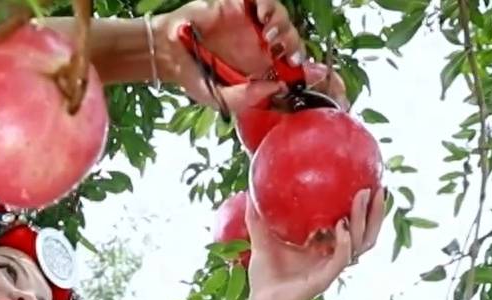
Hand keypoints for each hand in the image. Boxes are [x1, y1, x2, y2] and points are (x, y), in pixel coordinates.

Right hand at [156, 0, 347, 113]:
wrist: (169, 53)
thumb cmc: (196, 76)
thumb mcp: (221, 98)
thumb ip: (248, 97)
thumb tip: (276, 87)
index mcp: (262, 70)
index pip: (294, 70)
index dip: (311, 73)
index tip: (321, 77)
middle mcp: (261, 46)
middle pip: (294, 42)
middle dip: (298, 49)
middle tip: (290, 58)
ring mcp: (253, 24)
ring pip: (284, 20)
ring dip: (284, 29)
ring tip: (270, 38)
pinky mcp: (242, 5)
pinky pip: (266, 0)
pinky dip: (269, 6)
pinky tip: (261, 18)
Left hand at [244, 186, 386, 299]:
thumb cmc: (264, 276)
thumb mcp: (262, 239)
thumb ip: (257, 217)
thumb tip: (249, 191)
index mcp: (324, 248)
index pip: (352, 226)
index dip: (363, 208)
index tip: (366, 183)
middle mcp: (332, 257)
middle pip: (365, 234)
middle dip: (375, 212)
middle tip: (378, 187)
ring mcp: (331, 268)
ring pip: (360, 244)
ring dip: (364, 220)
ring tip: (363, 197)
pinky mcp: (325, 279)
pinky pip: (342, 259)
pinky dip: (345, 242)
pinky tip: (342, 225)